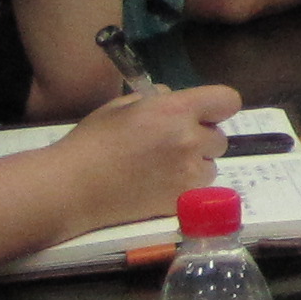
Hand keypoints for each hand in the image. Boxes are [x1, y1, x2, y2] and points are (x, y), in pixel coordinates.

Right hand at [46, 83, 239, 236]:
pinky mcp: (182, 200)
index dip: (217, 106)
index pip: (227, 100)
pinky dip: (187, 186)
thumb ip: (156, 99)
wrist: (73, 187)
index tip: (203, 114)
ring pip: (211, 165)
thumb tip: (174, 99)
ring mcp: (188, 172)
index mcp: (175, 110)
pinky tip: (159, 185)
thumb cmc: (92, 142)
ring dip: (196, 164)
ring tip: (164, 167)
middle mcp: (188, 139)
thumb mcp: (121, 106)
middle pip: (219, 137)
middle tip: (172, 143)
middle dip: (201, 138)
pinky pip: (200, 188)